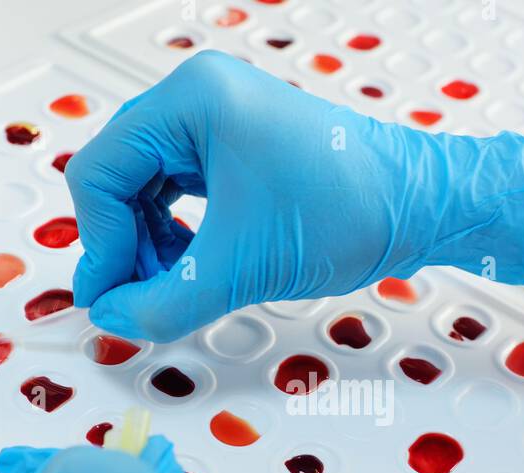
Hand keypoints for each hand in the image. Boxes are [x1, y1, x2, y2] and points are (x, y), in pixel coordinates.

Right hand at [66, 50, 523, 341]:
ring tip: (175, 285)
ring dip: (151, 245)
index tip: (111, 298)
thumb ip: (165, 302)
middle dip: (126, 246)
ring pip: (146, 189)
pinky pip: (180, 193)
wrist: (422, 207)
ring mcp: (220, 120)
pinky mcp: (239, 147)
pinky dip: (179, 236)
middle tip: (138, 300)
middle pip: (118, 179)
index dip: (100, 245)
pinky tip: (196, 266)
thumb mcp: (242, 267)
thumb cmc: (354, 210)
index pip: (101, 174)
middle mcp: (199, 99)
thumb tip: (114, 322)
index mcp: (192, 101)